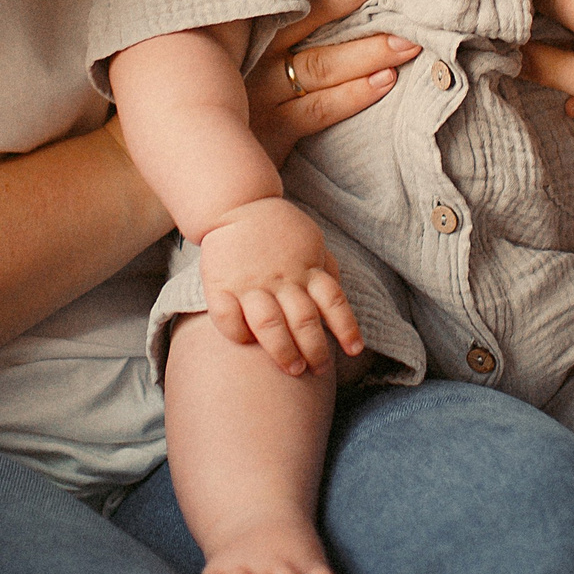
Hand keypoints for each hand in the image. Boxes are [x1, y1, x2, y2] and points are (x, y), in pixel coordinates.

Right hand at [200, 196, 364, 376]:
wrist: (236, 204)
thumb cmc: (279, 230)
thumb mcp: (311, 241)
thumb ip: (324, 269)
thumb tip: (338, 299)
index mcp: (306, 268)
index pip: (333, 301)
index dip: (346, 328)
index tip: (353, 350)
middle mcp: (281, 278)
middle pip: (304, 320)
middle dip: (314, 350)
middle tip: (318, 368)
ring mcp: (250, 283)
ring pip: (269, 325)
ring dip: (283, 350)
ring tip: (292, 368)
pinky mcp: (220, 286)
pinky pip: (227, 318)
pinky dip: (238, 334)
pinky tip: (247, 343)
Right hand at [246, 0, 419, 163]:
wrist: (203, 164)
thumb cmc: (242, 96)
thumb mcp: (249, 51)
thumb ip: (283, 17)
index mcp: (245, 23)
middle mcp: (249, 51)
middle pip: (305, 10)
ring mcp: (257, 92)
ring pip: (320, 63)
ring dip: (368, 50)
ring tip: (408, 40)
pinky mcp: (268, 132)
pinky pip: (318, 110)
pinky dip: (354, 94)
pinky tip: (385, 82)